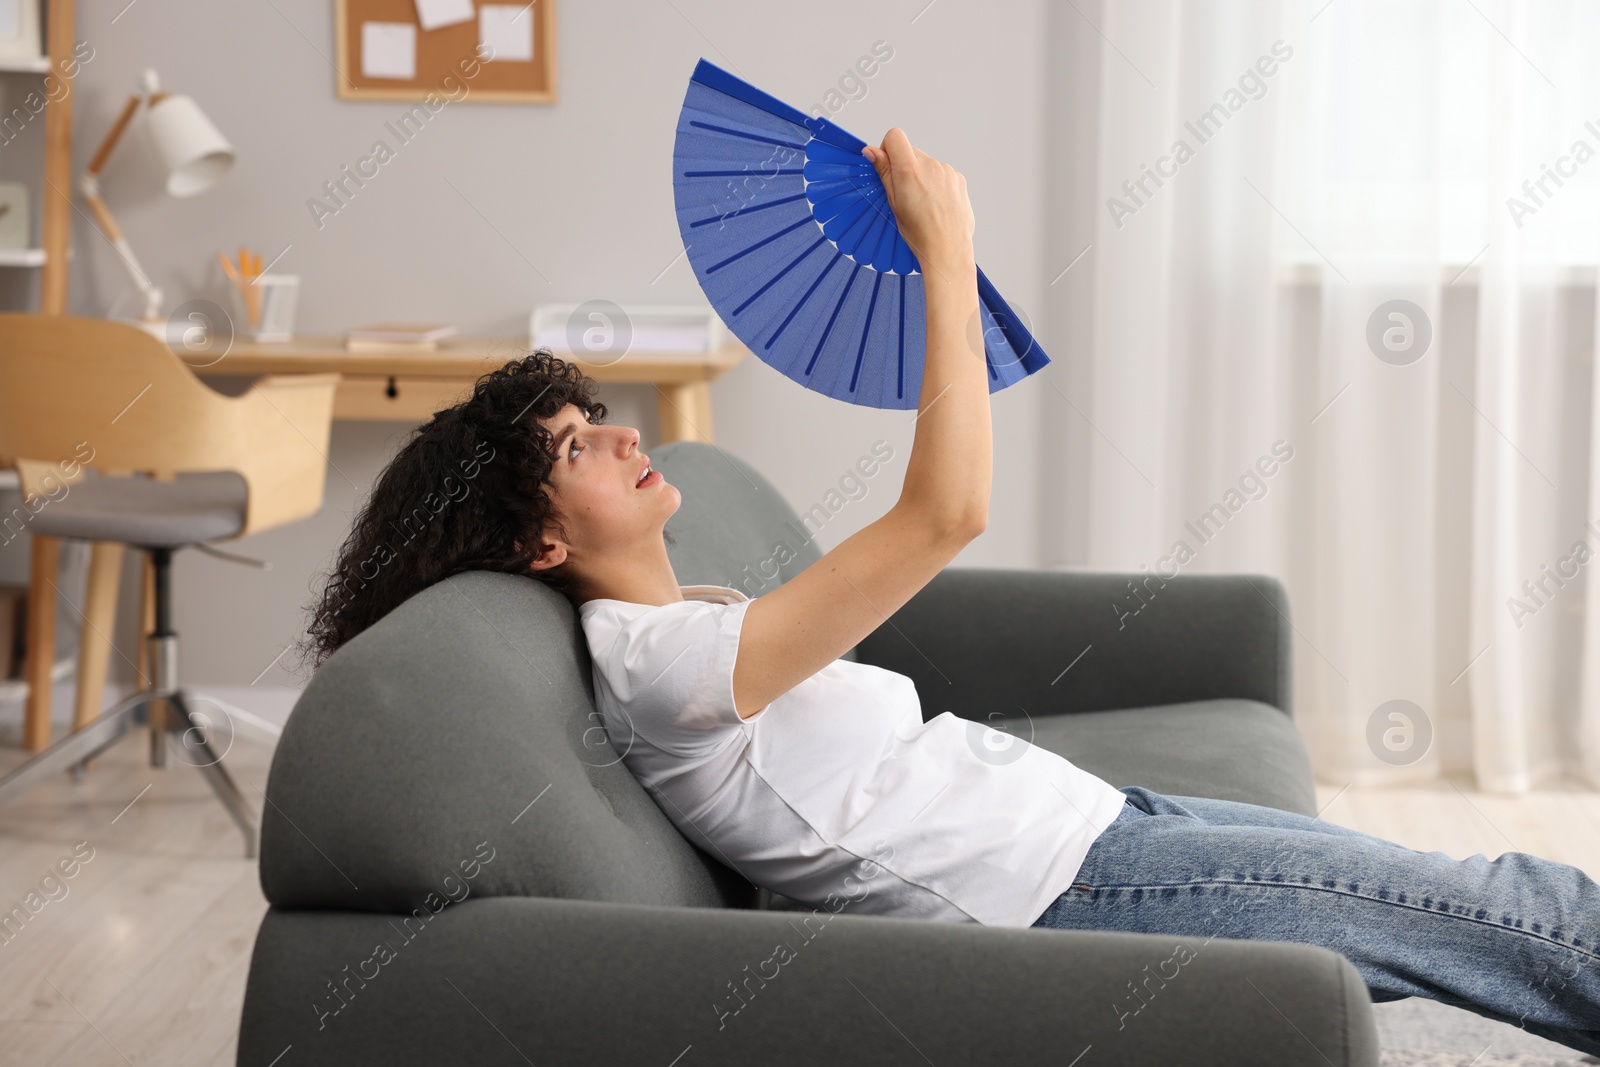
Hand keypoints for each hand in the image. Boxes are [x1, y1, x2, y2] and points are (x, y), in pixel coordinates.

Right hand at [862, 128, 974, 272]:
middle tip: (904, 194)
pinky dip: (936, 184)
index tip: (887, 165)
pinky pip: (942, 174)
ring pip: (927, 164)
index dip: (887, 148)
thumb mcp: (894, 202)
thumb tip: (872, 152)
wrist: (948, 248)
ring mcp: (947, 171)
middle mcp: (930, 165)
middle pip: (911, 152)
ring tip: (922, 203)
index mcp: (910, 170)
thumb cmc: (921, 233)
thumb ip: (884, 172)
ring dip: (922, 177)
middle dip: (904, 167)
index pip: (895, 136)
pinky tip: (935, 204)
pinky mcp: (958, 179)